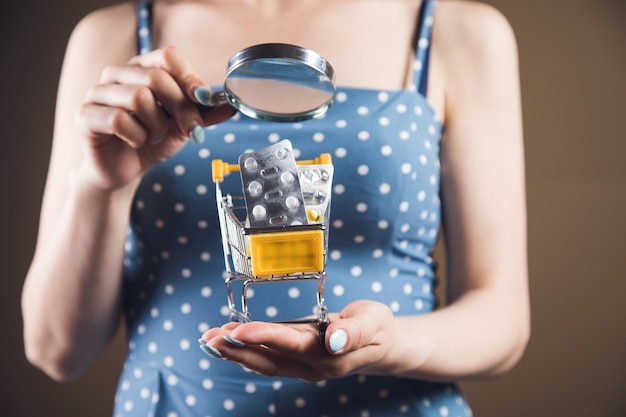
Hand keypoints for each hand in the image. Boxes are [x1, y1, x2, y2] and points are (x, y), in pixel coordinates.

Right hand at [75, 45, 235, 190]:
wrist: (124, 170)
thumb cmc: (150, 141)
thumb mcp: (183, 125)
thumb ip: (204, 113)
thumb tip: (231, 104)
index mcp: (142, 68)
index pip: (169, 56)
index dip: (190, 78)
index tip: (203, 100)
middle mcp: (118, 74)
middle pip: (157, 78)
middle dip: (181, 109)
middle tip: (189, 130)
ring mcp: (98, 92)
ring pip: (139, 97)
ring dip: (156, 125)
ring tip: (153, 135)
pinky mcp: (85, 115)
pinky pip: (118, 119)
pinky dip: (136, 136)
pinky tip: (136, 142)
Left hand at [199, 300, 395, 382]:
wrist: (382, 345)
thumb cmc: (378, 328)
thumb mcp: (373, 322)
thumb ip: (354, 331)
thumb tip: (333, 339)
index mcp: (330, 356)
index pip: (291, 345)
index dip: (264, 337)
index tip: (237, 330)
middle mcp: (313, 367)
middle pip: (270, 359)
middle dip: (237, 349)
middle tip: (209, 337)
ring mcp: (304, 368)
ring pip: (264, 362)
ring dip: (236, 352)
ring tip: (209, 340)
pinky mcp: (298, 362)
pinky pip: (268, 360)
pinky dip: (246, 352)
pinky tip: (229, 345)